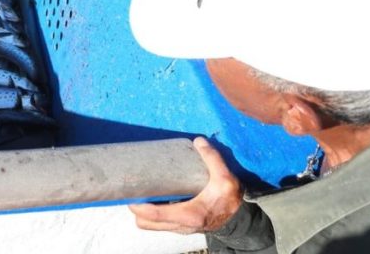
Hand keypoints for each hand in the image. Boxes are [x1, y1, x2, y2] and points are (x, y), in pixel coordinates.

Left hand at [128, 137, 242, 233]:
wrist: (240, 218)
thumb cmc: (230, 200)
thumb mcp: (226, 179)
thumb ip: (213, 159)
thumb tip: (199, 141)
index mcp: (188, 215)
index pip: (154, 215)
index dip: (138, 205)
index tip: (129, 194)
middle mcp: (180, 225)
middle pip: (146, 224)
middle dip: (136, 210)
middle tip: (135, 190)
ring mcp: (180, 228)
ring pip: (151, 225)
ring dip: (143, 213)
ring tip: (142, 192)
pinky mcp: (181, 226)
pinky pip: (159, 224)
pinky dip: (153, 214)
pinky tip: (155, 197)